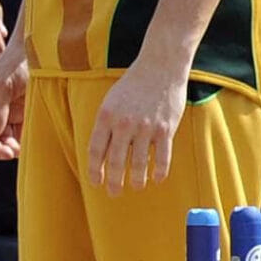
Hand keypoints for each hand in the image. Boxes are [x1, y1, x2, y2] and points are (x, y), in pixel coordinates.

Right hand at [0, 41, 28, 159]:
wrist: (41, 55)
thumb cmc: (16, 63)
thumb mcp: (3, 85)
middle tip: (5, 153)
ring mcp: (4, 115)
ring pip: (0, 142)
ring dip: (5, 149)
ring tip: (14, 150)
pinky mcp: (20, 118)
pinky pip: (15, 138)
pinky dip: (17, 145)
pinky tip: (21, 147)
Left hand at [87, 59, 187, 190]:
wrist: (160, 67)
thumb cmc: (133, 84)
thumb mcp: (111, 100)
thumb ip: (107, 124)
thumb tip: (103, 152)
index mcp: (106, 116)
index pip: (96, 150)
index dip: (95, 170)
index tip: (96, 182)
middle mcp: (124, 124)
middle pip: (116, 161)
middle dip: (114, 181)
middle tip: (113, 193)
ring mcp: (146, 127)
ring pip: (139, 163)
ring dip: (136, 180)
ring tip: (135, 187)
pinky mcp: (165, 129)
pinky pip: (162, 157)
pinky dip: (159, 171)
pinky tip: (157, 179)